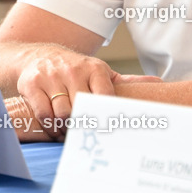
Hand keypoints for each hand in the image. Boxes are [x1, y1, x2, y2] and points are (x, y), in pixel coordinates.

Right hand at [14, 44, 159, 138]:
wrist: (40, 55)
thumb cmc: (77, 70)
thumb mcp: (101, 73)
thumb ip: (127, 81)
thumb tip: (159, 83)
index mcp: (95, 69)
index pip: (105, 95)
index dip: (107, 116)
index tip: (108, 130)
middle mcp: (74, 70)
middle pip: (83, 108)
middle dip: (85, 126)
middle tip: (87, 137)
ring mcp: (52, 76)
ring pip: (62, 113)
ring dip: (66, 130)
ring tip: (70, 134)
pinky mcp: (32, 84)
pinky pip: (43, 112)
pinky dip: (49, 126)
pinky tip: (54, 128)